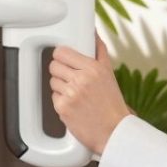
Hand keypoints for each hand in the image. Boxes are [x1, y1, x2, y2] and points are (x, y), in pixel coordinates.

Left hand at [48, 34, 132, 155]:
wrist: (114, 133)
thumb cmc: (113, 105)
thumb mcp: (109, 74)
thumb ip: (99, 51)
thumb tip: (93, 33)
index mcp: (93, 68)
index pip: (61, 52)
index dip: (61, 56)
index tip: (64, 60)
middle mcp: (81, 80)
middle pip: (53, 65)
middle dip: (60, 71)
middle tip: (69, 78)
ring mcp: (71, 94)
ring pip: (52, 81)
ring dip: (61, 87)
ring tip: (75, 94)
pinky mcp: (62, 108)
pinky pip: (53, 97)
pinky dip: (61, 101)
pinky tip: (74, 105)